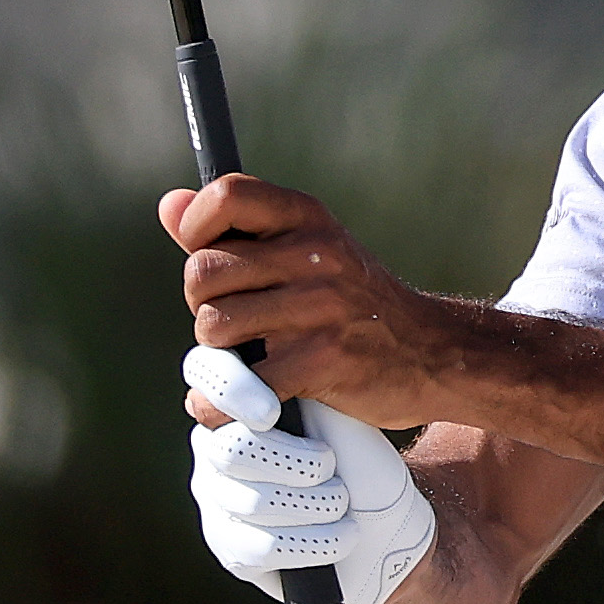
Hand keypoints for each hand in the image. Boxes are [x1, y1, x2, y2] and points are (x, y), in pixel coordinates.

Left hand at [163, 170, 468, 420]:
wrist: (433, 354)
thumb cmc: (353, 303)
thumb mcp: (308, 251)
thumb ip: (236, 232)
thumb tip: (170, 204)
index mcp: (309, 217)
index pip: (226, 195)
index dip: (197, 226)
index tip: (206, 253)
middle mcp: (316, 253)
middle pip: (203, 272)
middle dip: (205, 304)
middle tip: (237, 321)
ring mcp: (320, 307)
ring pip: (213, 328)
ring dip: (216, 356)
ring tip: (247, 358)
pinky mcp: (321, 361)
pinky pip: (236, 387)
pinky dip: (222, 408)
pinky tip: (239, 407)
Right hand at [184, 346, 435, 603]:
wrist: (387, 520)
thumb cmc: (359, 457)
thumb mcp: (338, 413)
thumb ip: (296, 383)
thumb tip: (269, 363)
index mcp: (237, 401)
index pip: (205, 375)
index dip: (230, 390)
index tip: (272, 411)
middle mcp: (214, 448)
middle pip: (231, 450)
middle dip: (294, 461)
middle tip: (330, 464)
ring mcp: (218, 501)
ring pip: (253, 502)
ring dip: (316, 502)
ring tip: (344, 500)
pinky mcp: (233, 551)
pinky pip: (260, 548)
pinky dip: (314, 541)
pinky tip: (343, 534)